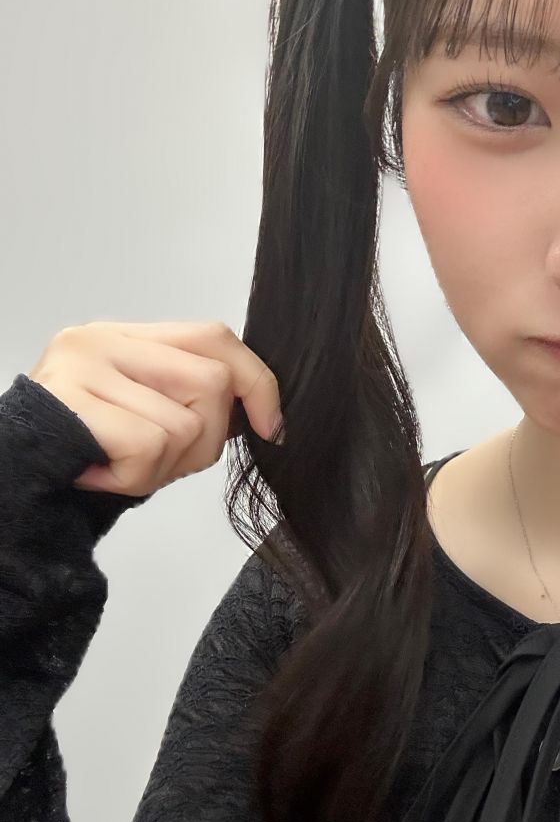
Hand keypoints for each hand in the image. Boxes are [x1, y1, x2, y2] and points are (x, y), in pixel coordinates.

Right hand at [28, 320, 283, 495]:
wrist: (10, 484)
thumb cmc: (82, 456)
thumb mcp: (142, 415)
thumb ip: (188, 397)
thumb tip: (260, 412)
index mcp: (124, 337)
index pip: (214, 336)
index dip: (256, 381)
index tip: (271, 426)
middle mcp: (101, 340)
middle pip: (212, 381)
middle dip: (204, 441)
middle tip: (158, 463)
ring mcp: (82, 366)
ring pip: (184, 423)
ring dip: (161, 469)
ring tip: (117, 467)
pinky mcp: (68, 400)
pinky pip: (147, 446)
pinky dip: (132, 478)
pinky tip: (98, 475)